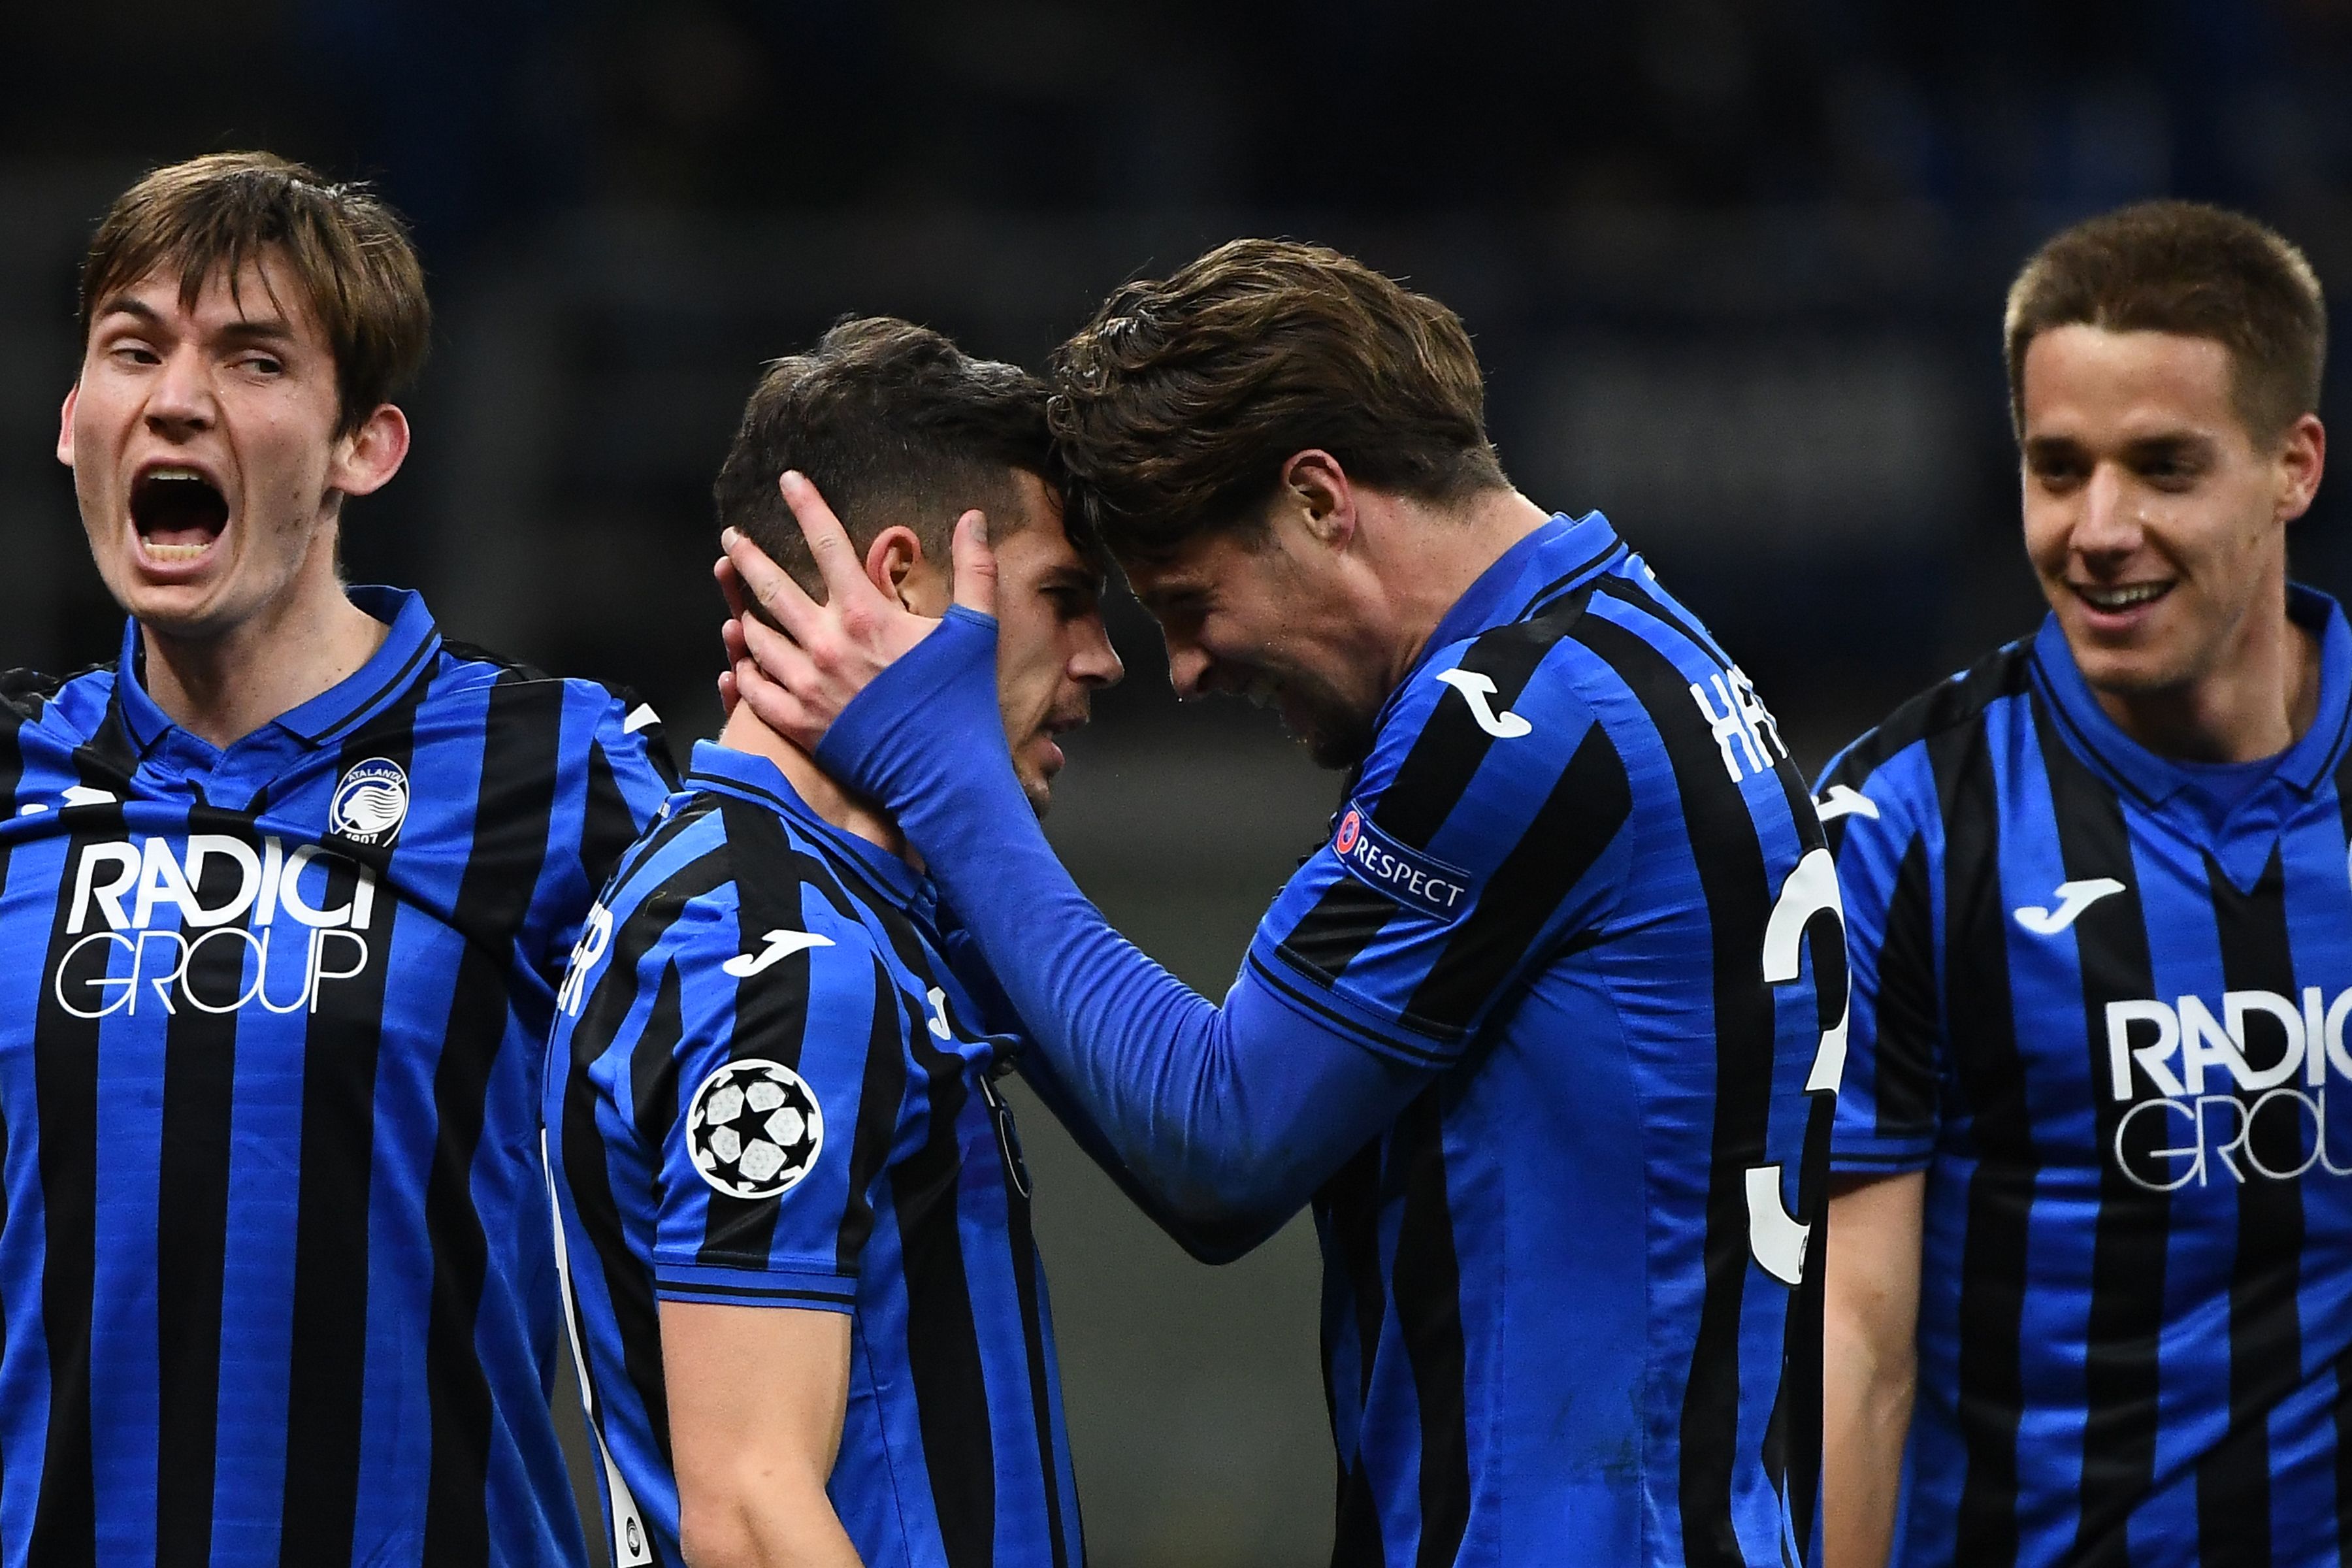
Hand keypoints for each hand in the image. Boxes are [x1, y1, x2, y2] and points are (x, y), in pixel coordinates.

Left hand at [712, 470, 996, 748]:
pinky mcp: (799, 724)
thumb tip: (974, 518)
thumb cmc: (960, 702)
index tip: (787, 479)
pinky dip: (744, 672)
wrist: (945, 776)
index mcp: (864, 614)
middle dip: (747, 557)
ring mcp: (806, 685)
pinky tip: (740, 663)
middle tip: (732, 539)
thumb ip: (975, 569)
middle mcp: (825, 644)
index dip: (806, 505)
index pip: (826, 542)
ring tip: (737, 604)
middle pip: (771, 588)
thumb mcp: (975, 630)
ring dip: (743, 616)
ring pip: (756, 639)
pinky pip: (755, 691)